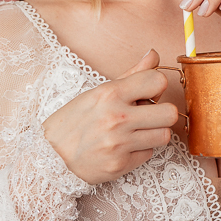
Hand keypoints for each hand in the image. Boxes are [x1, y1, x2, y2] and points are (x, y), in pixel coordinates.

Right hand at [42, 49, 177, 184]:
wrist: (50, 156)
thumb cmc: (75, 121)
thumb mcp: (99, 92)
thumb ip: (132, 75)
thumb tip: (155, 55)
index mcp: (110, 94)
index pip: (158, 81)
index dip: (156, 87)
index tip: (147, 93)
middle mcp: (116, 118)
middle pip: (169, 113)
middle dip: (161, 114)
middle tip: (147, 116)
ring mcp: (119, 143)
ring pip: (164, 135)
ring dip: (153, 133)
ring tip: (136, 132)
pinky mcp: (120, 165)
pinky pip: (149, 154)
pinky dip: (140, 150)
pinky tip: (124, 147)